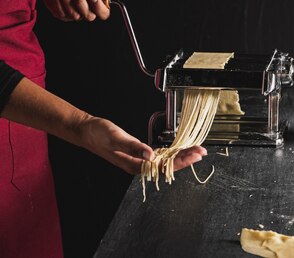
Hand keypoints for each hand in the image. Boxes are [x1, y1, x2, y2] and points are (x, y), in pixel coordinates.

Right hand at [77, 115, 207, 174]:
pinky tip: (179, 149)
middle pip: (168, 165)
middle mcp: (139, 164)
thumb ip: (134, 147)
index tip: (195, 155)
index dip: (181, 161)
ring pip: (165, 160)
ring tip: (195, 150)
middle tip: (202, 151)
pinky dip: (171, 152)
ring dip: (181, 155)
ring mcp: (140, 159)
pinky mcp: (139, 153)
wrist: (87, 131)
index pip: (164, 166)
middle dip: (186, 158)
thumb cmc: (99, 135)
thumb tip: (150, 155)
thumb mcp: (116, 138)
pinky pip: (159, 156)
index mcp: (135, 164)